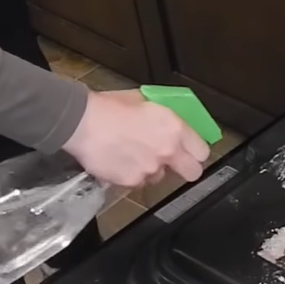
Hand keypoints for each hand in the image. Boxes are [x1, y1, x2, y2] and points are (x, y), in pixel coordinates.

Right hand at [62, 90, 209, 187]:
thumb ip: (161, 116)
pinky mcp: (131, 181)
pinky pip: (137, 182)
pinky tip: (119, 161)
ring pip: (159, 177)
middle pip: (193, 172)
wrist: (81, 122)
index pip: (202, 151)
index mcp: (174, 128)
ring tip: (133, 155)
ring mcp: (150, 169)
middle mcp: (167, 151)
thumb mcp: (144, 101)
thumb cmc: (109, 107)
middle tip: (173, 162)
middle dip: (186, 168)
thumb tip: (167, 121)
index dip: (196, 152)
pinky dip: (130, 175)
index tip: (190, 151)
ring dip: (152, 169)